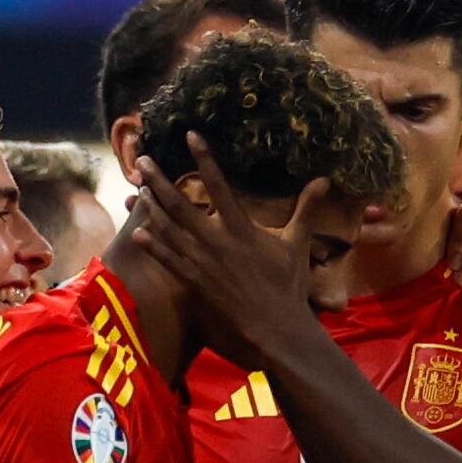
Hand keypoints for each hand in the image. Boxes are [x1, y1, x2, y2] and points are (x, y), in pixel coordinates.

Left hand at [130, 133, 314, 364]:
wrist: (275, 326)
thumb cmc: (288, 285)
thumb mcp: (298, 243)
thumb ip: (306, 209)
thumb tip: (324, 180)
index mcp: (241, 229)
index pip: (220, 186)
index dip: (205, 159)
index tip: (190, 135)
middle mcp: (216, 242)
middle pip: (181, 205)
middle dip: (159, 181)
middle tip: (143, 160)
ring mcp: (202, 263)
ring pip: (169, 229)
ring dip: (151, 208)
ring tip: (137, 188)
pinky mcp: (195, 282)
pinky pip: (168, 260)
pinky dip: (153, 246)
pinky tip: (139, 232)